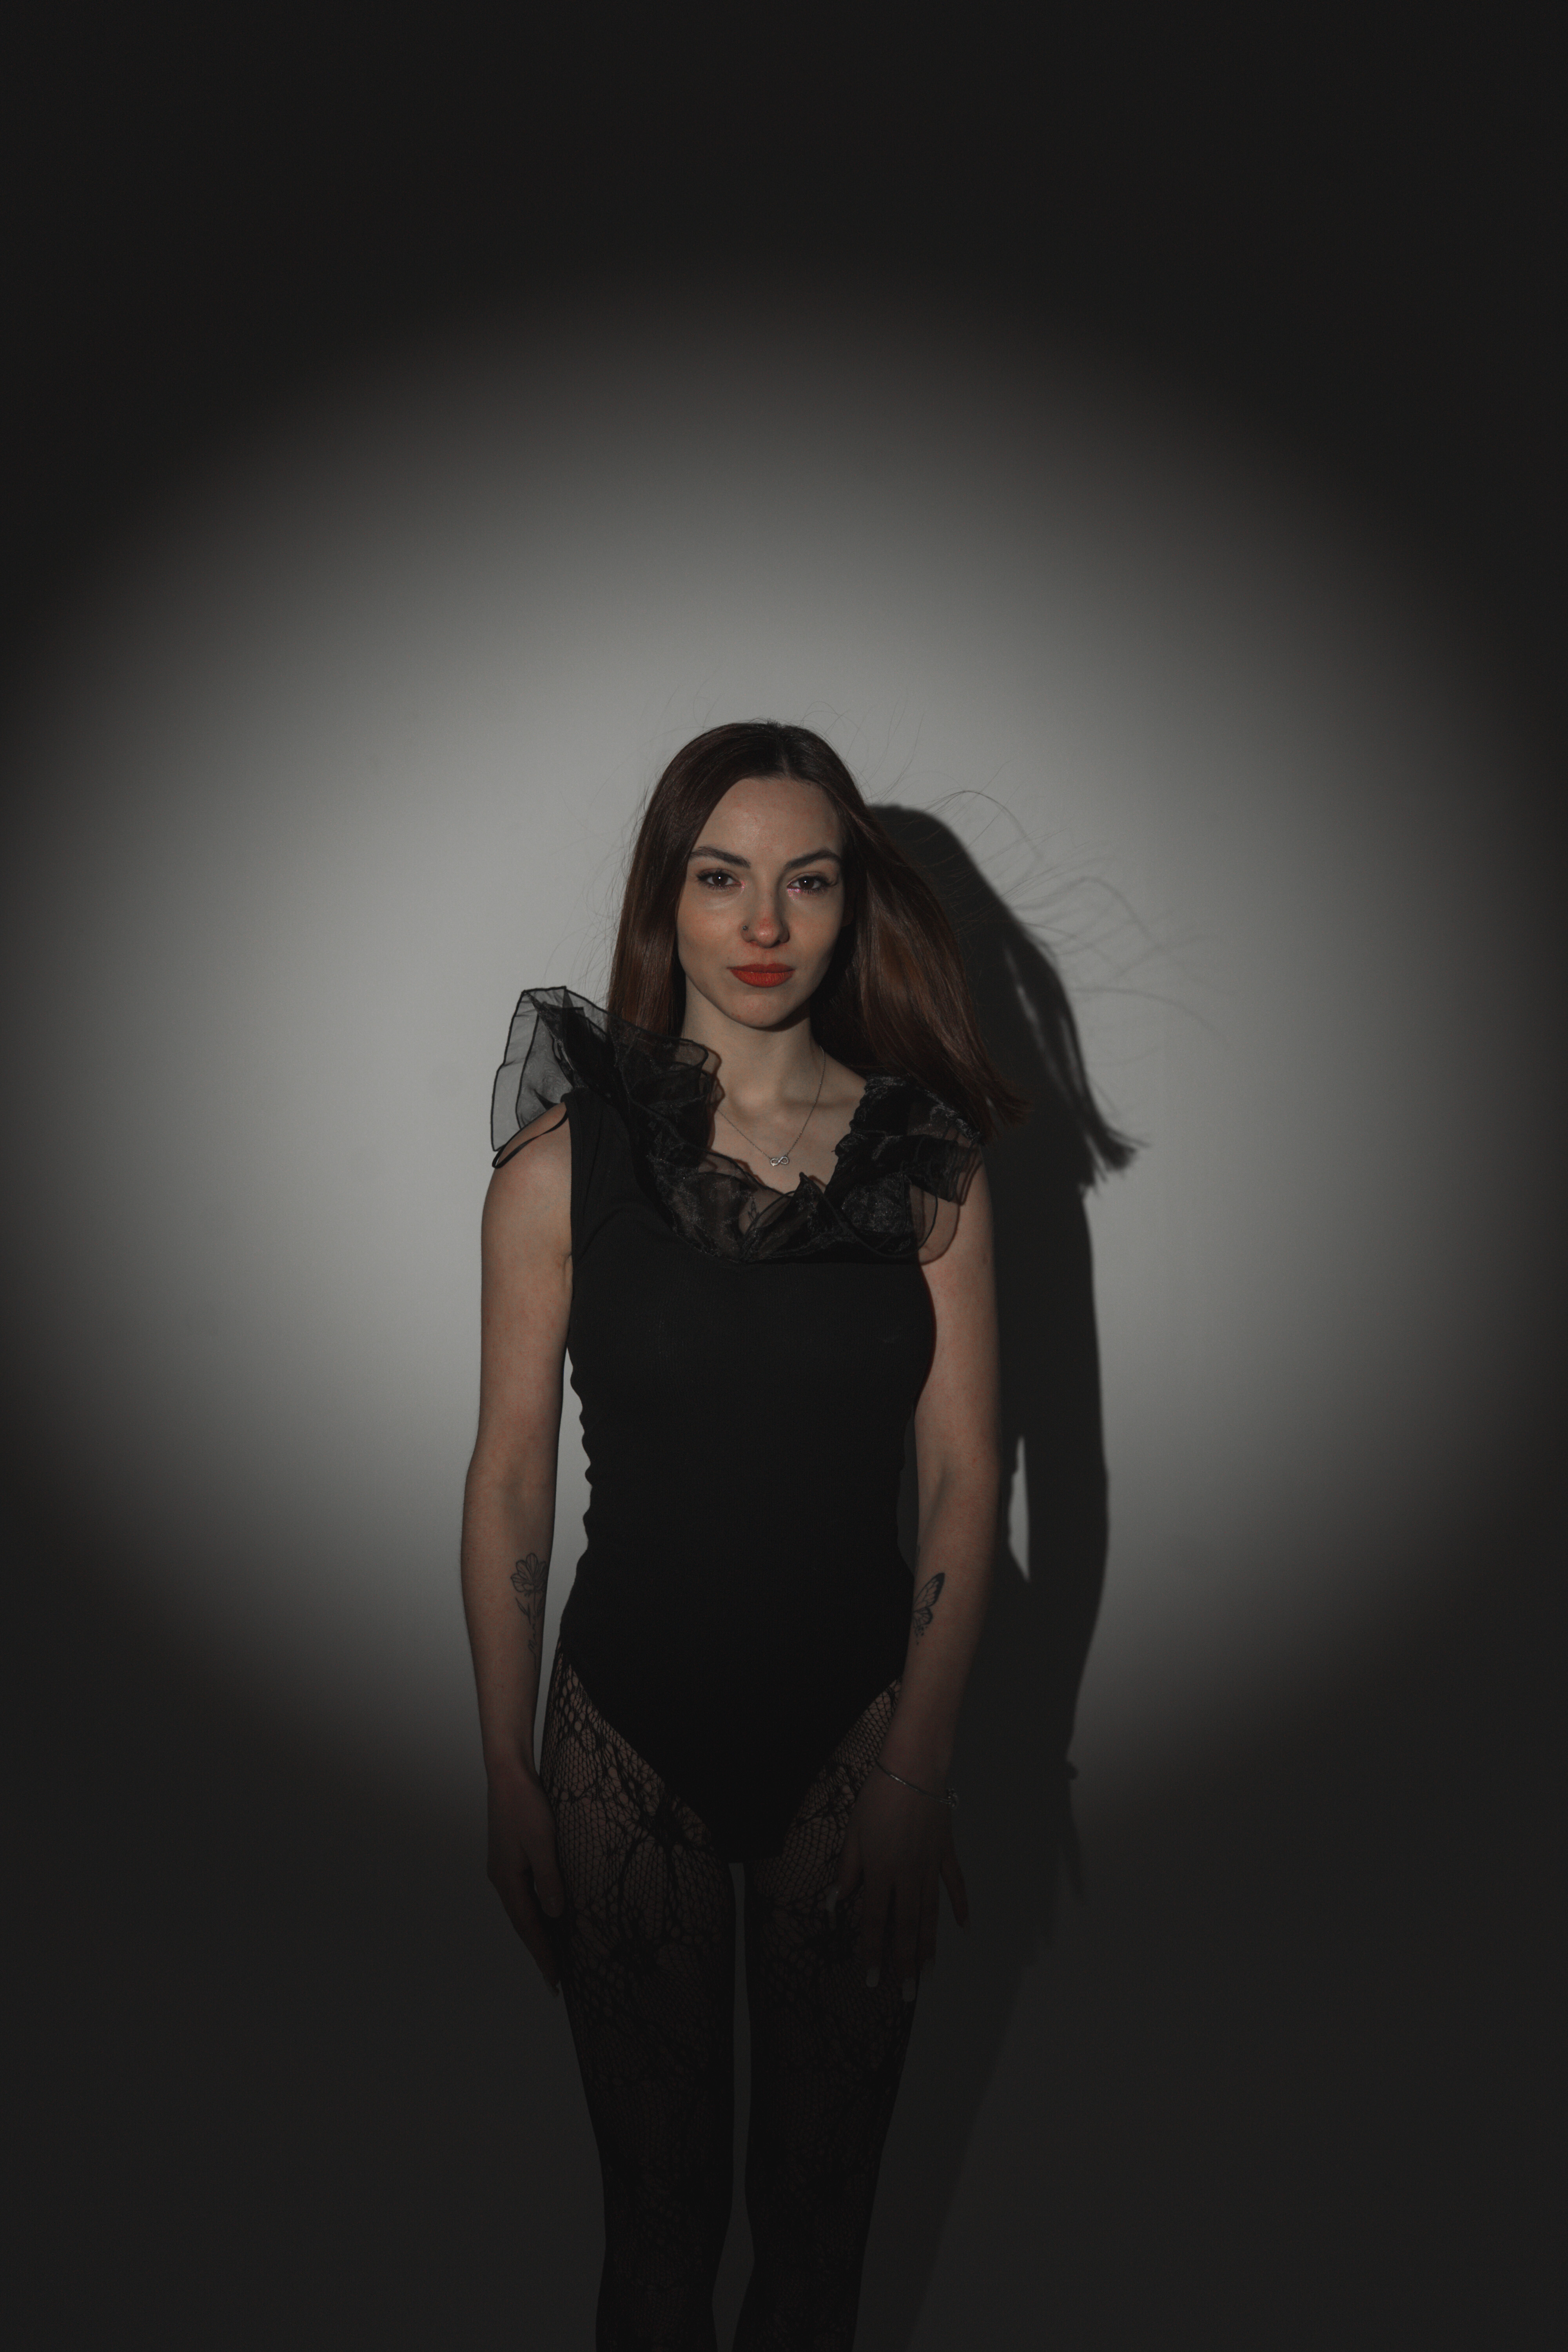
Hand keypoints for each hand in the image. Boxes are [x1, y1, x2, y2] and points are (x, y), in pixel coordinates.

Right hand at [486, 1763, 566, 1992]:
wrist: (508, 1775)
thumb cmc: (525, 1805)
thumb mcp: (543, 1843)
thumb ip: (549, 1879)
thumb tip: (555, 1913)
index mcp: (507, 1879)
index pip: (527, 1926)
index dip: (541, 1953)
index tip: (553, 1979)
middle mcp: (502, 1878)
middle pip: (522, 1922)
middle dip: (539, 1949)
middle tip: (554, 1978)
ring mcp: (504, 1868)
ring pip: (523, 1908)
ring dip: (537, 1931)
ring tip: (553, 1953)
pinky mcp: (510, 1858)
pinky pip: (524, 1893)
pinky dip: (536, 1909)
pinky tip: (548, 1913)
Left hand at [834, 1762, 968, 2000]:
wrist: (913, 1769)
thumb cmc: (879, 1797)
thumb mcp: (853, 1833)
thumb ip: (848, 1870)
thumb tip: (836, 1902)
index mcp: (881, 1872)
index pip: (875, 1922)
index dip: (872, 1953)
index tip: (871, 1979)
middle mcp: (907, 1875)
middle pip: (906, 1927)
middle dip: (904, 1963)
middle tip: (905, 1992)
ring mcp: (930, 1866)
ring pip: (930, 1915)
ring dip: (929, 1946)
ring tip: (928, 1974)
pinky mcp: (946, 1853)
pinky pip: (956, 1886)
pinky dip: (961, 1908)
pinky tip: (964, 1929)